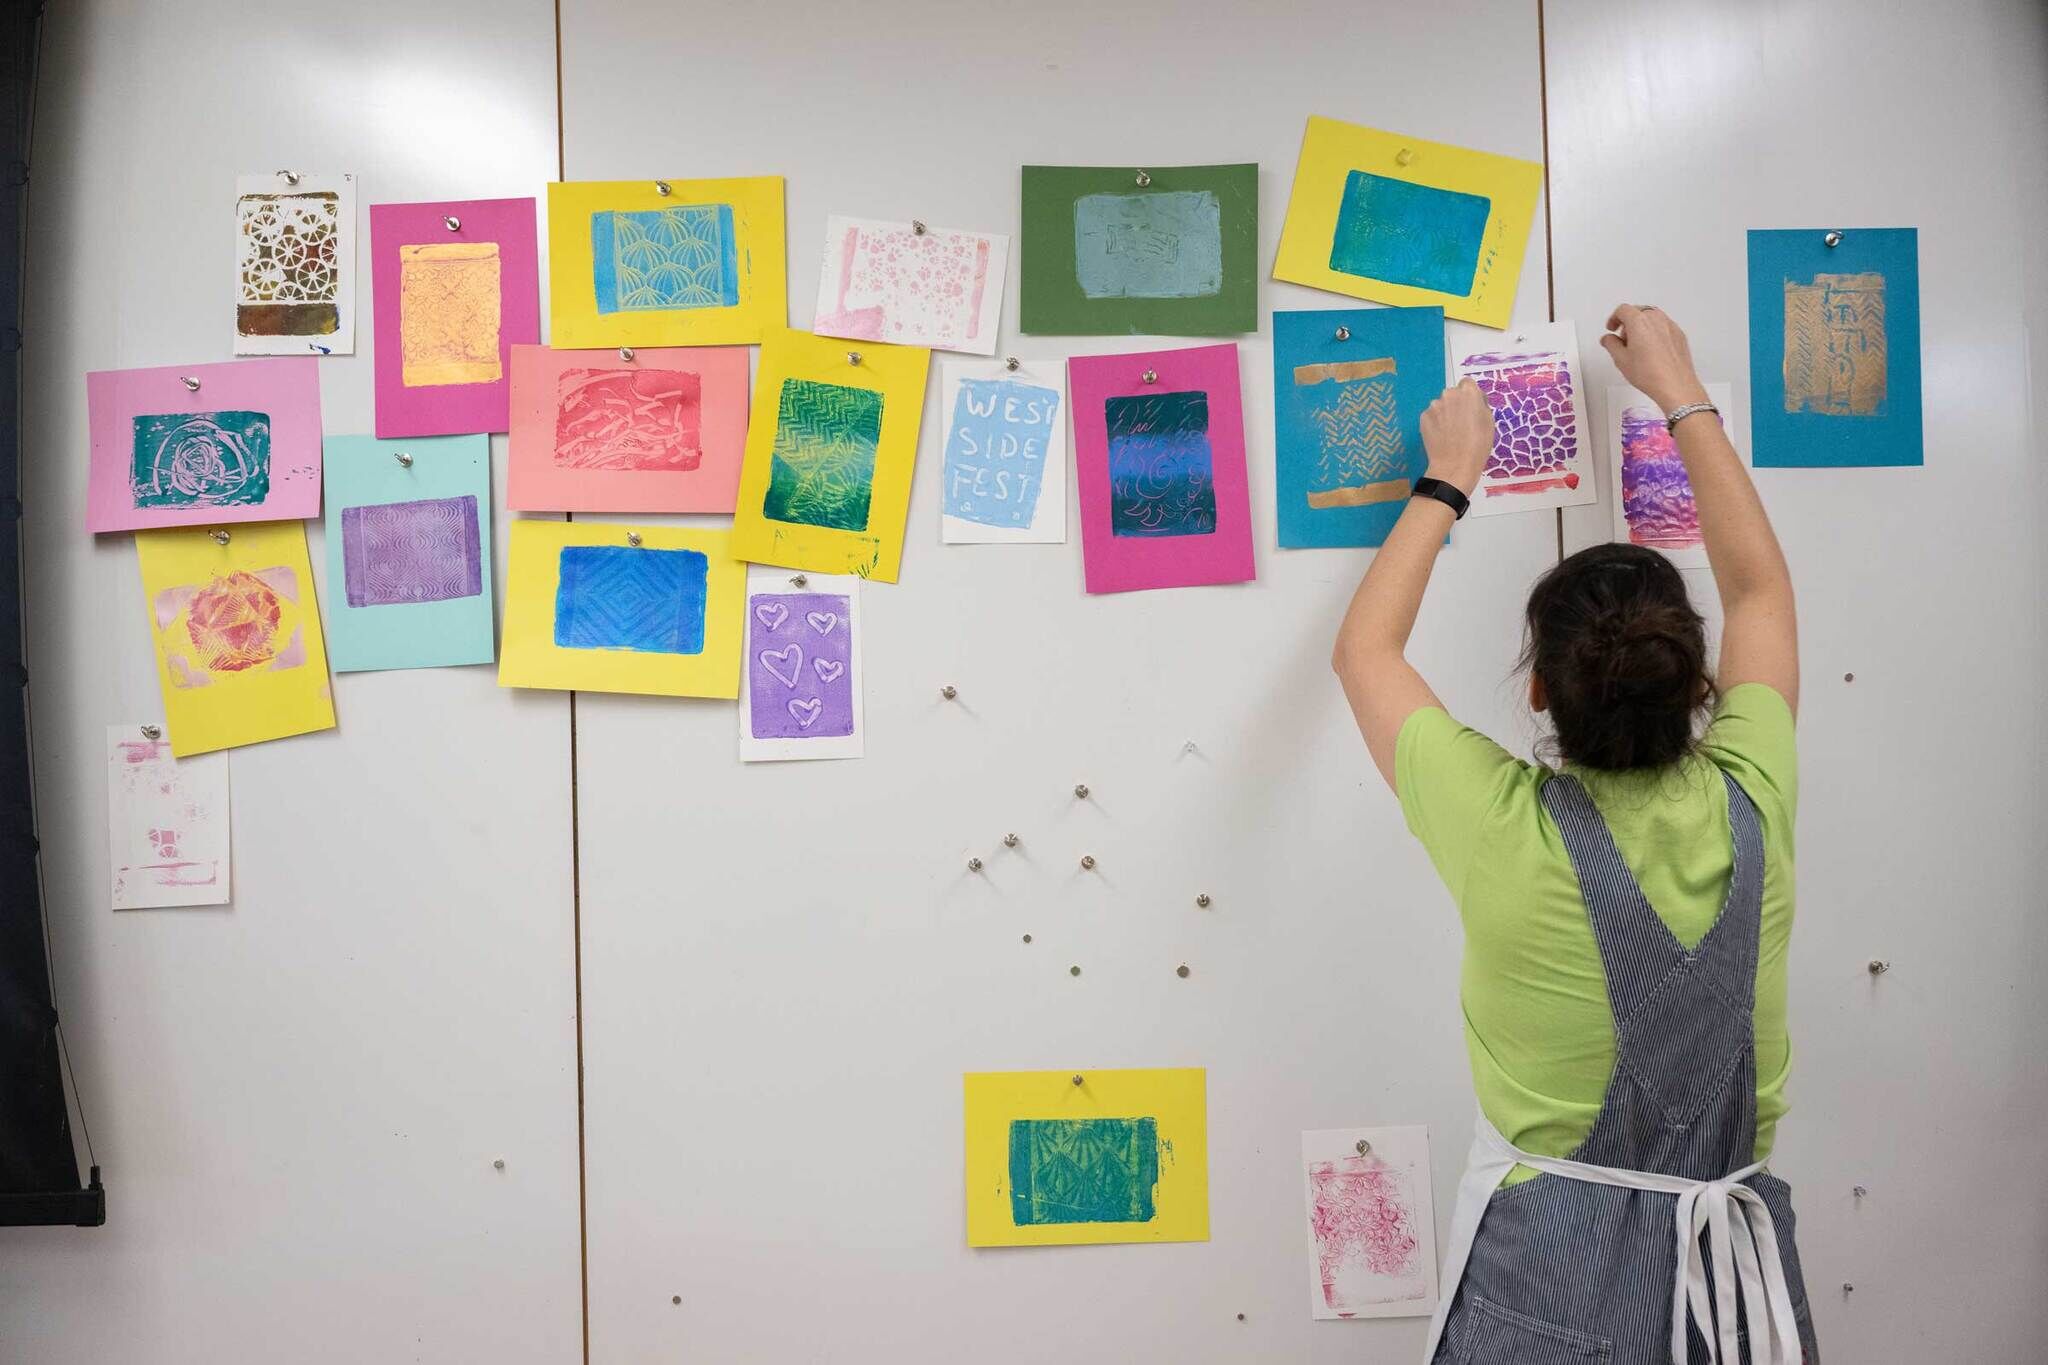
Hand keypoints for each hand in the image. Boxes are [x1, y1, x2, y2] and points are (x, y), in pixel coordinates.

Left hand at [1419, 379, 1493, 495]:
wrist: (1455, 465)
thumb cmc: (1478, 444)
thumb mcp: (1489, 421)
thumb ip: (1480, 405)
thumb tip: (1473, 401)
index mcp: (1468, 392)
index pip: (1467, 383)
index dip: (1469, 395)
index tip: (1471, 408)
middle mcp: (1449, 394)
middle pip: (1453, 394)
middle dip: (1456, 404)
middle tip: (1461, 422)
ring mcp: (1434, 405)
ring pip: (1440, 405)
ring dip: (1444, 413)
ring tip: (1450, 432)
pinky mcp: (1423, 417)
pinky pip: (1431, 416)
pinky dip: (1435, 423)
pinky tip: (1440, 436)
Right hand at [1601, 304, 1707, 410]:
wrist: (1675, 385)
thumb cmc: (1649, 373)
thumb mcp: (1621, 359)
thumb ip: (1611, 344)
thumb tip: (1608, 339)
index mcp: (1639, 321)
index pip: (1623, 310)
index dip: (1614, 318)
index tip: (1612, 328)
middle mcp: (1656, 319)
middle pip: (1639, 311)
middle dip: (1628, 322)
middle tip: (1623, 338)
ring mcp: (1670, 326)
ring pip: (1653, 318)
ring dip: (1642, 326)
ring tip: (1638, 345)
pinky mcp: (1679, 335)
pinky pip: (1664, 326)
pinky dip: (1655, 332)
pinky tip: (1652, 350)